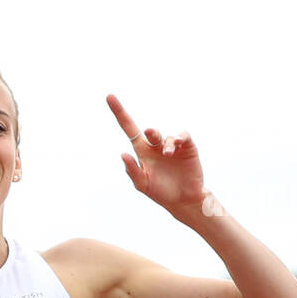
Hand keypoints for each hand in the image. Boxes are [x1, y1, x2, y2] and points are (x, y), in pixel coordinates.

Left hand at [107, 94, 207, 221]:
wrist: (183, 200)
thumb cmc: (159, 192)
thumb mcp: (142, 184)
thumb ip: (132, 170)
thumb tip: (122, 154)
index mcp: (142, 152)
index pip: (128, 128)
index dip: (119, 113)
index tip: (109, 97)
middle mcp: (156, 146)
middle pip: (150, 132)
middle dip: (151, 132)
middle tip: (150, 134)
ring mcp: (172, 146)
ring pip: (166, 136)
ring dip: (166, 143)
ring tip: (168, 153)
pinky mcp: (187, 148)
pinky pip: (183, 136)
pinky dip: (179, 138)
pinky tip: (176, 147)